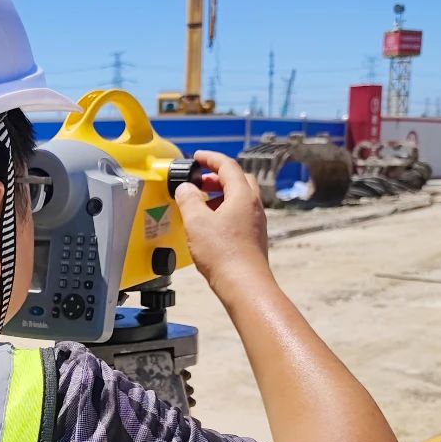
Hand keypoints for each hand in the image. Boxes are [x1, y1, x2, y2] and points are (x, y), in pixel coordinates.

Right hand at [173, 150, 270, 294]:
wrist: (244, 284)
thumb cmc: (223, 254)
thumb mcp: (196, 222)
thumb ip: (188, 199)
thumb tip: (185, 188)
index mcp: (242, 195)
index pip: (228, 166)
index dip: (211, 159)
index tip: (198, 157)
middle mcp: (253, 206)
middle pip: (238, 180)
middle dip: (217, 176)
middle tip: (199, 180)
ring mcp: (256, 222)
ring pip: (239, 198)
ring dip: (220, 194)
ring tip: (201, 202)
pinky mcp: (253, 237)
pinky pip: (239, 214)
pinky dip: (224, 210)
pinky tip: (210, 223)